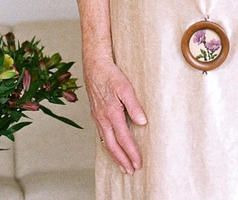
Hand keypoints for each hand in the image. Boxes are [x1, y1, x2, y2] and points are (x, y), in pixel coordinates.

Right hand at [84, 58, 146, 173]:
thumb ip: (134, 105)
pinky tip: (113, 147)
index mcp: (111, 113)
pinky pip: (102, 134)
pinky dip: (109, 145)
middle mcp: (103, 119)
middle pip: (113, 146)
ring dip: (115, 155)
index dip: (131, 152)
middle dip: (122, 160)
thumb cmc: (111, 74)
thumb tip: (142, 122)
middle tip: (131, 171)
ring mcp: (98, 117)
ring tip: (123, 165)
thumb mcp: (125, 87)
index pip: (124, 138)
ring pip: (106, 142)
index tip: (138, 163)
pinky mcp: (96, 114)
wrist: (94, 66)